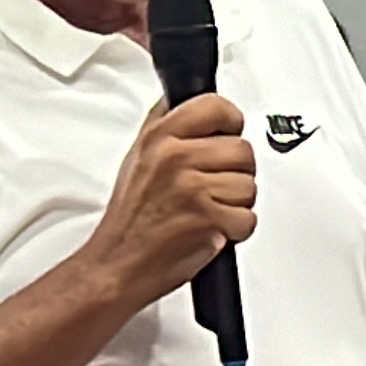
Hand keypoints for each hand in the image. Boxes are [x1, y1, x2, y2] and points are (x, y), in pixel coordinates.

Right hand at [85, 95, 256, 310]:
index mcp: (159, 136)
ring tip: (207, 211)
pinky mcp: (208, 218)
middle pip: (242, 149)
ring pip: (249, 185)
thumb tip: (183, 101)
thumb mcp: (137, 158)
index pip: (216, 106)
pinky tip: (211, 230)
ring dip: (236, 204)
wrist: (117, 265)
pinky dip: (236, 230)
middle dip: (235, 172)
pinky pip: (248, 217)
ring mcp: (192, 187)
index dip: (231, 123)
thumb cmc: (129, 220)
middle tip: (212, 188)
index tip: (227, 135)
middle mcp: (175, 157)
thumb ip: (165, 126)